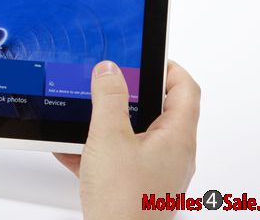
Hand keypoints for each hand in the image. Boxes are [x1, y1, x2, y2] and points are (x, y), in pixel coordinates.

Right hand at [55, 60, 199, 219]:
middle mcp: (172, 155)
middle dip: (134, 94)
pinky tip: (73, 149)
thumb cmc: (124, 202)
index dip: (169, 68)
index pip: (185, 89)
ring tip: (90, 114)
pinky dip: (99, 149)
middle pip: (161, 111)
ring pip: (137, 135)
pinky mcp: (137, 186)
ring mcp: (155, 172)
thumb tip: (108, 69)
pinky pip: (120, 158)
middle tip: (114, 81)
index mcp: (176, 138)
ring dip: (112, 123)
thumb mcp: (109, 138)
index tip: (148, 57)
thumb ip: (108, 98)